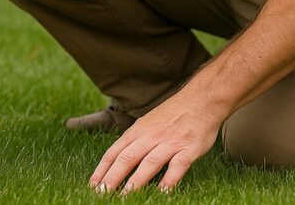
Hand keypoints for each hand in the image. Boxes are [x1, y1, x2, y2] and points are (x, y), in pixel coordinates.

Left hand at [89, 91, 221, 194]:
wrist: (201, 99)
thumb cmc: (173, 114)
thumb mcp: (148, 123)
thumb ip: (135, 140)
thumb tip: (117, 160)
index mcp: (138, 130)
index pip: (115, 152)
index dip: (102, 169)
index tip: (92, 185)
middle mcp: (151, 136)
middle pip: (127, 158)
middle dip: (112, 177)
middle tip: (102, 194)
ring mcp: (170, 142)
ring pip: (149, 162)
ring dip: (135, 181)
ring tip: (125, 197)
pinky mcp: (188, 148)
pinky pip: (177, 165)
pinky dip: (169, 179)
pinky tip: (162, 192)